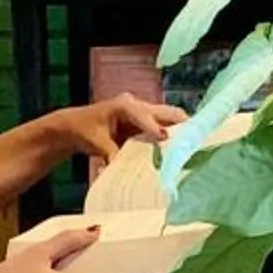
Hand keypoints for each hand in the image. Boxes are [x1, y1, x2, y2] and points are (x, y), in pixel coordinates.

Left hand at [50, 94, 184, 169]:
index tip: (165, 138)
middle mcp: (138, 105)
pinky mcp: (146, 125)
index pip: (144, 115)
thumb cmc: (83, 130)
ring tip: (196, 146)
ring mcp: (144, 114)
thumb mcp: (96, 143)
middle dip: (182, 124)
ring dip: (181, 131)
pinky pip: (165, 128)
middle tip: (197, 139)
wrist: (75, 127)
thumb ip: (110, 153)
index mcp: (124, 105)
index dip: (154, 126)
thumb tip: (119, 167)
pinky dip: (175, 137)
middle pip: (167, 112)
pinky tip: (184, 150)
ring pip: (170, 119)